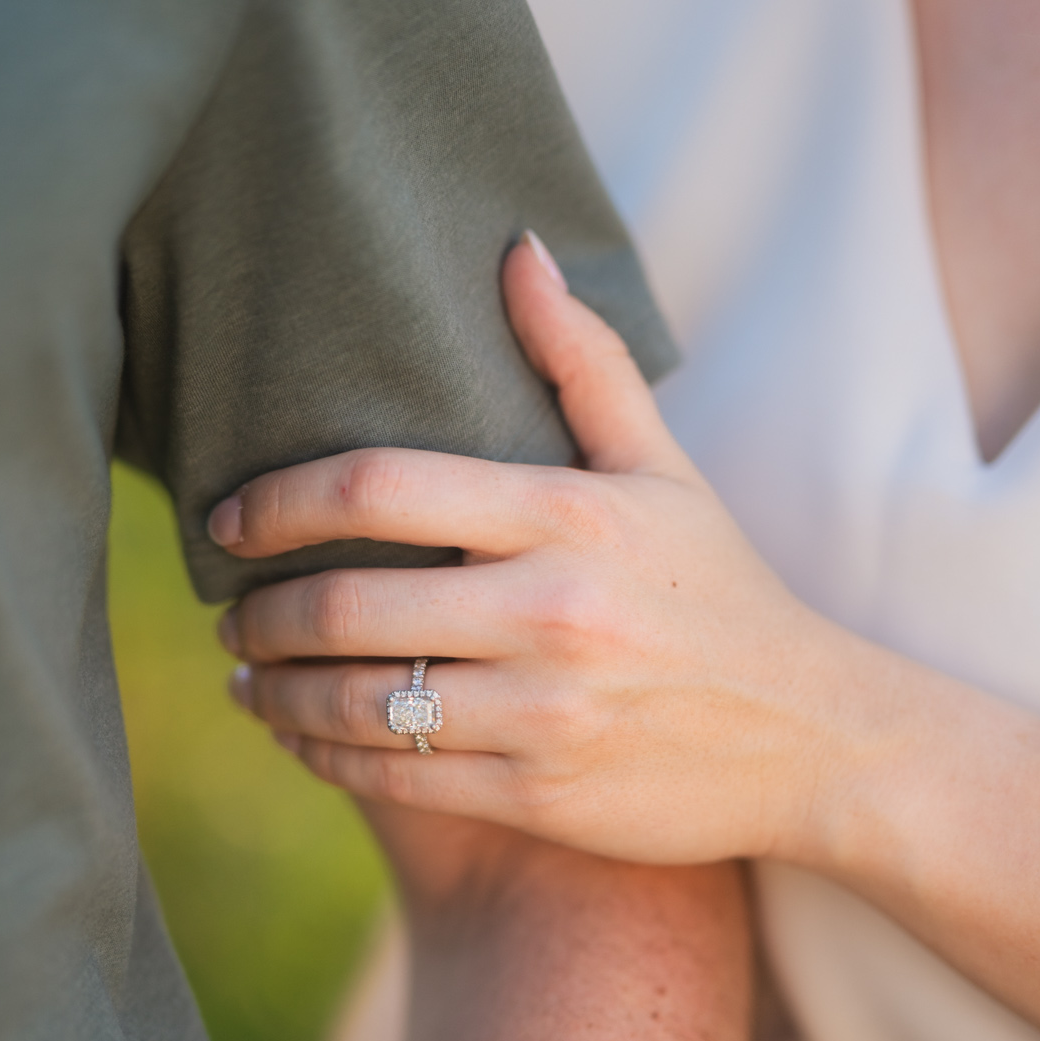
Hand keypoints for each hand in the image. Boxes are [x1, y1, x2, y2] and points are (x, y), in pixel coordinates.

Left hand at [210, 234, 844, 868]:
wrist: (813, 737)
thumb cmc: (722, 593)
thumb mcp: (665, 472)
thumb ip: (584, 363)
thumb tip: (516, 248)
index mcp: (568, 515)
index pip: (376, 487)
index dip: (275, 502)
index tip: (226, 519)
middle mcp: (550, 610)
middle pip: (345, 604)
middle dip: (259, 613)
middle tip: (229, 613)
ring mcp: (544, 710)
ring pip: (357, 702)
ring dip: (274, 692)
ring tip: (246, 677)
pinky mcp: (539, 792)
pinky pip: (394, 776)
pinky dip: (323, 756)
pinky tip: (299, 738)